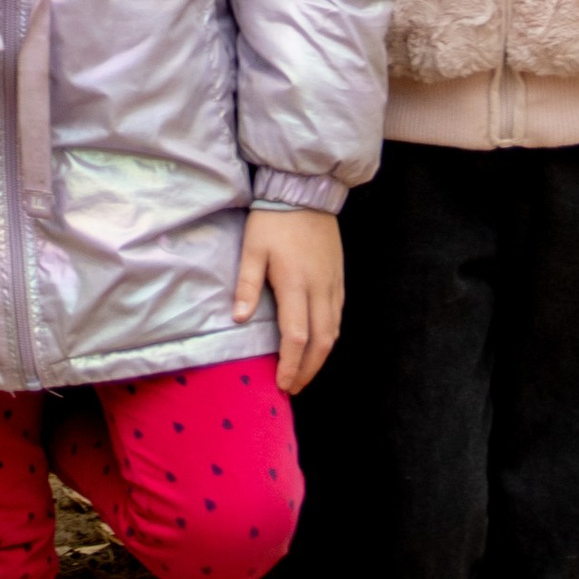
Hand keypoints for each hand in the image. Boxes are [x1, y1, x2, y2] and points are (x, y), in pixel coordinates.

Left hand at [234, 205, 344, 392]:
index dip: (291, 364)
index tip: (282, 383)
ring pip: (334, 331)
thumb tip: (240, 319)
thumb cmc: (274, 220)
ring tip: (305, 373)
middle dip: (308, 370)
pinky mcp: (339, 278)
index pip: (297, 337)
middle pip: (321, 342)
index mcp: (295, 283)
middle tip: (294, 387)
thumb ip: (247, 284)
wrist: (306, 191)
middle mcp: (320, 289)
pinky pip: (338, 316)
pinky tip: (319, 344)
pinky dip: (329, 337)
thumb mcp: (253, 248)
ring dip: (321, 357)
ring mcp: (333, 284)